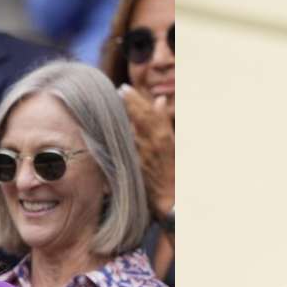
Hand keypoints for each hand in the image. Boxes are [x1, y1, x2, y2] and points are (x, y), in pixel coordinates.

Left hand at [119, 85, 173, 217]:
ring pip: (127, 130)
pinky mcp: (132, 163)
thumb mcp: (175, 142)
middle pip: (135, 118)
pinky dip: (118, 135)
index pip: (147, 111)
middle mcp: (150, 143)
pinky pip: (123, 145)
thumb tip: (159, 100)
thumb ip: (164, 120)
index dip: (134, 99)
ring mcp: (140, 154)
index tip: (124, 89)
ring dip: (119, 117)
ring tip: (111, 105)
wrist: (171, 197)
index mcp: (164, 136)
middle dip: (125, 104)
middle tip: (116, 91)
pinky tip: (110, 127)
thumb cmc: (176, 169)